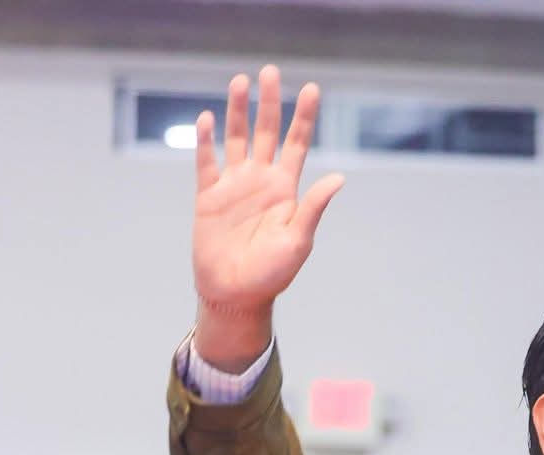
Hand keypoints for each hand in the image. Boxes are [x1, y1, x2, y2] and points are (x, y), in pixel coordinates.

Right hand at [190, 65, 344, 368]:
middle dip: (269, 102)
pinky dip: (206, 141)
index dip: (304, 117)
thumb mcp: (298, 240)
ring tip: (240, 82)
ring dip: (237, 111)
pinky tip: (208, 119)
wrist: (235, 294)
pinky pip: (206, 163)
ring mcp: (234, 186)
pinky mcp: (208, 197)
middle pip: (265, 132)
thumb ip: (313, 208)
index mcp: (286, 189)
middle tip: (271, 71)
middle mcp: (260, 181)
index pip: (297, 144)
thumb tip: (338, 179)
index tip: (312, 89)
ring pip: (236, 140)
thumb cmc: (272, 274)